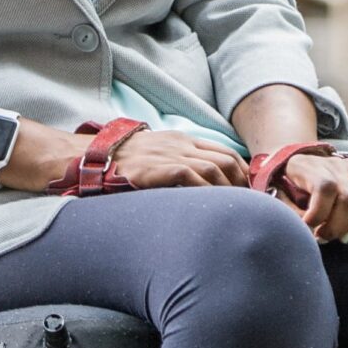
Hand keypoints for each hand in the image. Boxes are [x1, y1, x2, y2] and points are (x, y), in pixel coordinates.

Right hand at [107, 127, 250, 191]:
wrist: (99, 155)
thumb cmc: (128, 161)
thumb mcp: (160, 154)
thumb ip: (181, 162)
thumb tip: (203, 184)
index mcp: (183, 140)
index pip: (224, 152)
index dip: (241, 171)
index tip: (248, 190)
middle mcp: (181, 145)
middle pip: (225, 159)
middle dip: (241, 182)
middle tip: (247, 203)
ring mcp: (171, 155)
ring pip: (213, 168)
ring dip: (228, 189)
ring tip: (234, 207)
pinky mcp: (159, 168)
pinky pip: (191, 177)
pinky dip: (205, 190)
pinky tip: (210, 205)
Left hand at [273, 150, 347, 243]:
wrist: (292, 163)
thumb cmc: (283, 186)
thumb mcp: (276, 197)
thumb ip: (288, 213)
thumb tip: (305, 231)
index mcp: (304, 166)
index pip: (324, 187)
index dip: (319, 213)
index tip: (309, 229)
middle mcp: (330, 162)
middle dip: (338, 226)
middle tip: (325, 238)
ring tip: (344, 235)